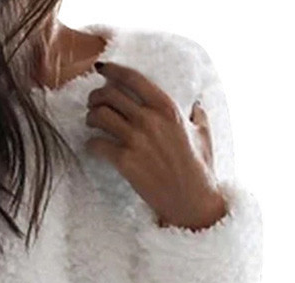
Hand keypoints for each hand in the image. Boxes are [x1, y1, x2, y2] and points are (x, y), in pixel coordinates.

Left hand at [84, 60, 226, 229]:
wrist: (192, 202)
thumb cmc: (200, 170)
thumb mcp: (204, 135)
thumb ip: (198, 115)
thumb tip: (196, 105)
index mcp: (168, 108)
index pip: (133, 78)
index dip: (112, 70)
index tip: (101, 69)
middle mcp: (150, 120)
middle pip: (110, 95)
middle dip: (96, 96)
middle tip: (93, 103)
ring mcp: (136, 140)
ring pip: (99, 116)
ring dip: (90, 117)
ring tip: (91, 123)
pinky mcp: (125, 162)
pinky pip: (96, 144)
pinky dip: (91, 144)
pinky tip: (94, 147)